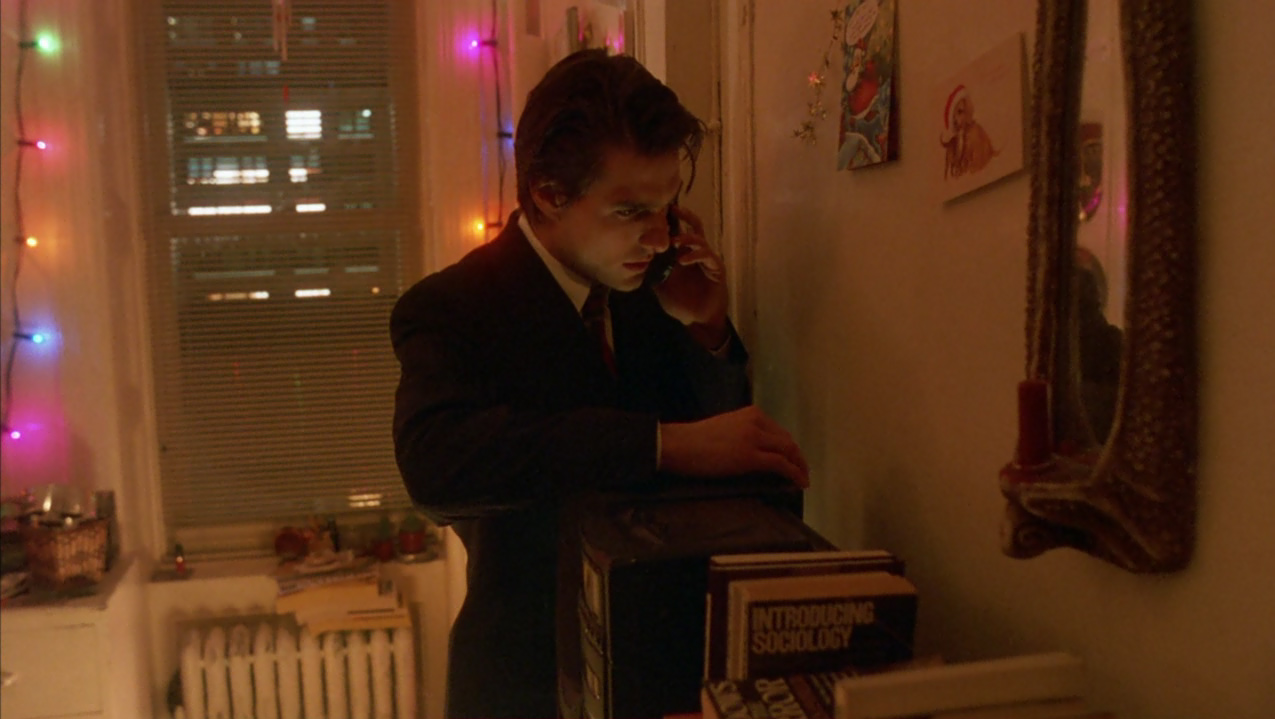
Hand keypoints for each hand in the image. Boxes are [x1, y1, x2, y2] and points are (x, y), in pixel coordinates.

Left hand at [652, 206, 728, 346]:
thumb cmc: (681, 302)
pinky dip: (694, 255)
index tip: (657, 211)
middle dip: (684, 216)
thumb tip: (635, 260)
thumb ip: (652, 271)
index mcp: (683, 253)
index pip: (677, 232)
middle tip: (672, 209)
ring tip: (673, 242)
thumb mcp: (660, 285)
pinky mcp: (716, 268)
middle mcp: (696, 252)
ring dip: (686, 238)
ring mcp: (707, 259)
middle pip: (693, 226)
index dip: (669, 221)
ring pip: (699, 239)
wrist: (697, 319)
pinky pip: (707, 256)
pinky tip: (683, 260)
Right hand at [659, 405, 809, 488]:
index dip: (790, 448)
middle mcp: (756, 421)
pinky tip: (798, 483)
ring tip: (802, 480)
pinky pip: (781, 465)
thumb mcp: (725, 429)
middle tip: (802, 473)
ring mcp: (754, 438)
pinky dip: (793, 474)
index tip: (794, 460)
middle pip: (787, 440)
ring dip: (799, 467)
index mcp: (751, 413)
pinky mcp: (750, 456)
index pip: (779, 431)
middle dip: (798, 458)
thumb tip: (756, 452)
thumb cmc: (694, 441)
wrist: (678, 445)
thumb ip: (743, 434)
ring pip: (788, 451)